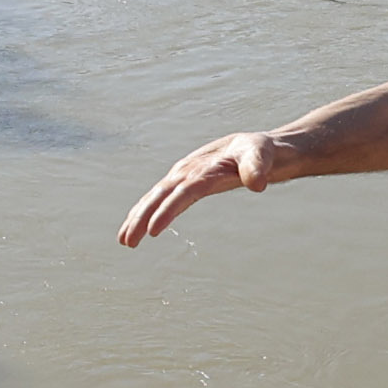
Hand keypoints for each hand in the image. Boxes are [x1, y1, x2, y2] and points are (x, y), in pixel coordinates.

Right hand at [118, 133, 281, 244]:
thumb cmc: (261, 151)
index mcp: (205, 167)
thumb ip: (258, 167)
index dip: (168, 210)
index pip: (183, 191)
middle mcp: (189, 170)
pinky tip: (139, 227)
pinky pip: (163, 198)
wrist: (257, 145)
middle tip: (128, 241)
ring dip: (139, 217)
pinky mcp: (186, 182)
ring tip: (124, 240)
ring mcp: (185, 175)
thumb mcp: (263, 155)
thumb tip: (257, 185)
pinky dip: (148, 211)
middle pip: (162, 195)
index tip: (153, 230)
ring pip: (156, 197)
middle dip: (142, 217)